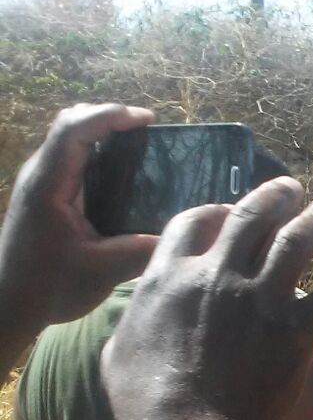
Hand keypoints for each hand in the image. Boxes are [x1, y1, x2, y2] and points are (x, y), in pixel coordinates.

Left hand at [0, 104, 161, 332]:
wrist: (8, 304)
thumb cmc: (48, 287)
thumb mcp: (102, 272)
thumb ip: (143, 250)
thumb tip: (187, 234)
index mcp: (49, 185)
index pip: (75, 128)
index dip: (112, 115)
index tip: (148, 120)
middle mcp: (41, 175)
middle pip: (70, 123)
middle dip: (109, 118)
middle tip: (147, 131)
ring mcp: (41, 184)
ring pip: (69, 138)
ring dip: (103, 133)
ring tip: (142, 147)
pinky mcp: (46, 196)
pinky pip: (72, 159)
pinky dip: (99, 153)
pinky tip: (125, 176)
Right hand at [102, 176, 312, 419]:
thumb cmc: (146, 402)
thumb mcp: (120, 350)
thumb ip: (135, 320)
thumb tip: (139, 315)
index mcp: (170, 276)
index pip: (193, 222)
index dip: (214, 210)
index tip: (228, 208)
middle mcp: (218, 277)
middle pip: (251, 216)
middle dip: (275, 196)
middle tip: (292, 188)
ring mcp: (260, 301)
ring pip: (296, 244)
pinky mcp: (296, 332)